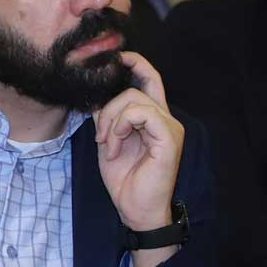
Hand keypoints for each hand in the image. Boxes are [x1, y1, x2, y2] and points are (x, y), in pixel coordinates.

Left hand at [94, 53, 183, 243]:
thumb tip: (97, 99)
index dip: (135, 63)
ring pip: (134, 100)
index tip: (115, 57)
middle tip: (99, 135)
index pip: (150, 79)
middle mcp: (165, 118)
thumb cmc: (124, 179)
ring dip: (110, 121)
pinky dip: (120, 127)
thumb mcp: (107, 142)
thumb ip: (106, 120)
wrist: (135, 209)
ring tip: (106, 145)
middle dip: (107, 107)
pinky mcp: (169, 138)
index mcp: (152, 118)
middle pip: (135, 87)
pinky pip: (142, 114)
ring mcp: (169, 127)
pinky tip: (113, 147)